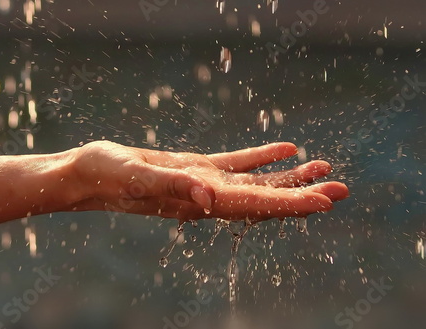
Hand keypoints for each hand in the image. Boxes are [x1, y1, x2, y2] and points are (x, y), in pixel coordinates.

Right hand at [68, 141, 348, 221]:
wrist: (92, 174)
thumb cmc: (109, 176)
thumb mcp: (139, 178)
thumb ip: (174, 186)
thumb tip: (210, 198)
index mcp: (199, 202)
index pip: (253, 206)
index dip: (290, 204)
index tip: (325, 201)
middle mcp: (208, 197)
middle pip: (264, 199)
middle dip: (303, 194)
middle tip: (342, 189)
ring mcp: (204, 183)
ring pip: (255, 182)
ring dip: (289, 177)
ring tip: (322, 167)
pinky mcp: (196, 167)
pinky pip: (236, 163)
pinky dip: (262, 158)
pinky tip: (284, 148)